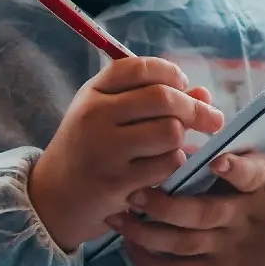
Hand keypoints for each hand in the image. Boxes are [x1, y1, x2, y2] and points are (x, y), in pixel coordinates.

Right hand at [29, 57, 226, 253]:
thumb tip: (204, 95)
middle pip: (164, 97)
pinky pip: (167, 164)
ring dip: (181, 141)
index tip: (182, 86)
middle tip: (210, 119)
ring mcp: (105, 149)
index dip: (171, 74)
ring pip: (171, 132)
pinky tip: (159, 168)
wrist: (53, 197)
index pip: (141, 68)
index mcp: (93, 92)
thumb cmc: (89, 149)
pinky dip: (172, 165)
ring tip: (171, 147)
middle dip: (194, 108)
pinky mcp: (117, 182)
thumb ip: (154, 99)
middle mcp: (95, 115)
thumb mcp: (109, 116)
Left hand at [109, 106, 264, 265]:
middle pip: (201, 215)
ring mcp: (230, 247)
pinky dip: (153, 264)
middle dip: (164, 204)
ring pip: (183, 244)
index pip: (251, 176)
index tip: (214, 160)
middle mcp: (244, 218)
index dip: (235, 169)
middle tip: (133, 188)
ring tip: (119, 215)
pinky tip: (130, 248)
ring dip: (147, 233)